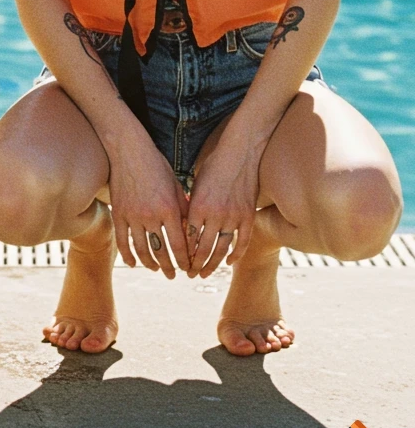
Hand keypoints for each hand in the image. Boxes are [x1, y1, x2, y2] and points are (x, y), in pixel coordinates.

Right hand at [107, 135, 190, 276]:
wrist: (128, 150)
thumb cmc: (156, 165)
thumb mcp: (175, 185)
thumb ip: (184, 209)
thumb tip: (191, 231)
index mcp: (169, 209)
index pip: (179, 244)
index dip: (185, 260)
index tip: (188, 268)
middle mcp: (151, 216)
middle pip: (161, 251)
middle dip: (169, 267)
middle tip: (174, 275)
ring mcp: (132, 216)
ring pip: (141, 250)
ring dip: (150, 264)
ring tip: (156, 269)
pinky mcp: (118, 214)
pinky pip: (122, 241)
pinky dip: (128, 255)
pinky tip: (133, 263)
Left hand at [185, 135, 260, 276]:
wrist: (240, 153)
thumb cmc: (214, 165)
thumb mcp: (196, 184)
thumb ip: (190, 206)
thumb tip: (183, 227)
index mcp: (198, 206)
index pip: (188, 238)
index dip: (183, 254)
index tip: (178, 262)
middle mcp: (215, 214)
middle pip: (203, 249)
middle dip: (195, 265)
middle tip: (189, 274)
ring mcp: (233, 216)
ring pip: (222, 249)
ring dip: (212, 265)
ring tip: (205, 274)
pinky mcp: (248, 216)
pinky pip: (242, 241)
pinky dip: (235, 254)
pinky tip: (229, 262)